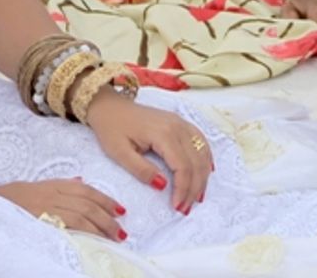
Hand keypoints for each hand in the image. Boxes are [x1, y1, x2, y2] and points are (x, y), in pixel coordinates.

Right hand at [0, 178, 126, 240]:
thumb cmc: (16, 196)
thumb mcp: (40, 185)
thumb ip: (63, 185)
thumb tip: (81, 181)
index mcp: (56, 184)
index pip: (87, 190)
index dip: (106, 200)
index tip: (121, 210)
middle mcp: (53, 194)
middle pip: (88, 204)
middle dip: (107, 218)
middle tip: (121, 230)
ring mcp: (47, 208)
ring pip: (81, 216)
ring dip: (100, 228)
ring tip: (113, 238)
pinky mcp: (40, 221)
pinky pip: (66, 227)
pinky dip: (83, 233)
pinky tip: (93, 241)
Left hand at [84, 92, 212, 213]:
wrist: (110, 107)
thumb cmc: (112, 129)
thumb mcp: (119, 153)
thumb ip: (141, 170)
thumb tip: (162, 185)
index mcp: (163, 134)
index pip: (182, 166)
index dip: (183, 189)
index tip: (177, 207)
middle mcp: (177, 126)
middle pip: (196, 162)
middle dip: (194, 188)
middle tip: (186, 208)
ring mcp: (181, 123)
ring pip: (202, 153)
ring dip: (202, 177)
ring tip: (196, 197)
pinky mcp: (181, 123)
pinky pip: (201, 141)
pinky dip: (206, 159)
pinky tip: (206, 172)